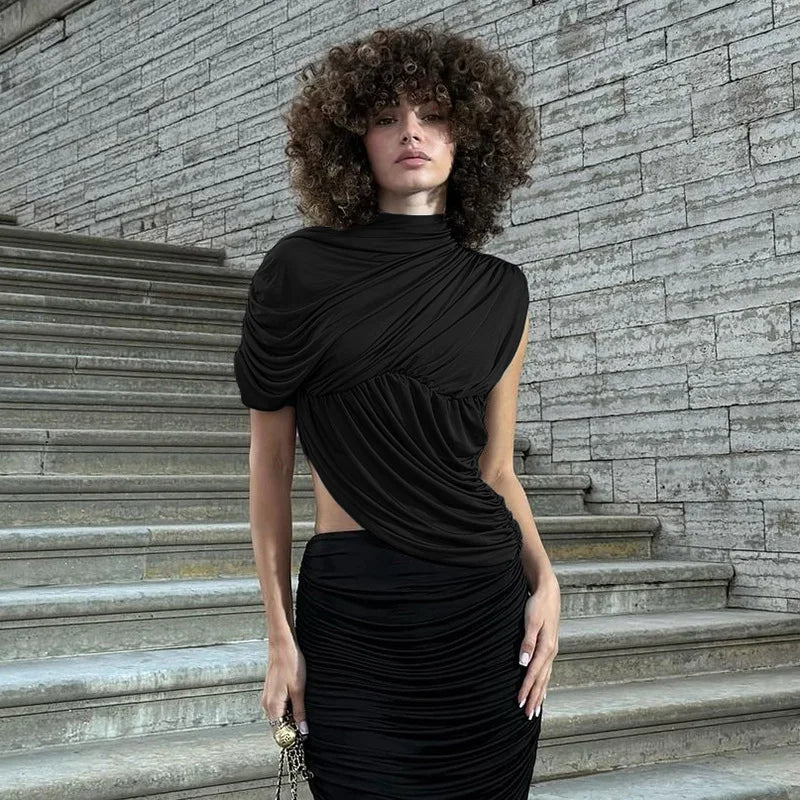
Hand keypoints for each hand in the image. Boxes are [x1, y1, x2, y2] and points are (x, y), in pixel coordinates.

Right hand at [264, 639, 309, 735]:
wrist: (282, 645)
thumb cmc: (291, 664)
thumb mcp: (299, 690)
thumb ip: (300, 712)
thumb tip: (302, 731)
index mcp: (272, 706)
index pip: (279, 734)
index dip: (291, 737)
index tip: (304, 737)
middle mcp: (266, 704)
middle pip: (278, 726)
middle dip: (291, 729)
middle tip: (307, 725)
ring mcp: (267, 698)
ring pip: (278, 717)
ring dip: (290, 719)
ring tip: (304, 712)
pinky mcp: (271, 691)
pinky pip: (278, 707)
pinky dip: (287, 709)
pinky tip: (297, 702)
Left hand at [517, 572, 559, 719]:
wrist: (548, 592)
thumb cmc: (538, 605)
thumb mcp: (530, 621)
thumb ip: (527, 642)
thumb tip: (523, 663)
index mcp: (546, 647)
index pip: (533, 673)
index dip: (526, 689)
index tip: (519, 703)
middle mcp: (550, 652)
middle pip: (541, 680)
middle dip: (534, 698)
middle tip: (527, 716)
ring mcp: (551, 650)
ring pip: (545, 677)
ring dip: (539, 694)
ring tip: (535, 709)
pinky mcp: (549, 647)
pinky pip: (547, 670)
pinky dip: (544, 683)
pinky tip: (543, 690)